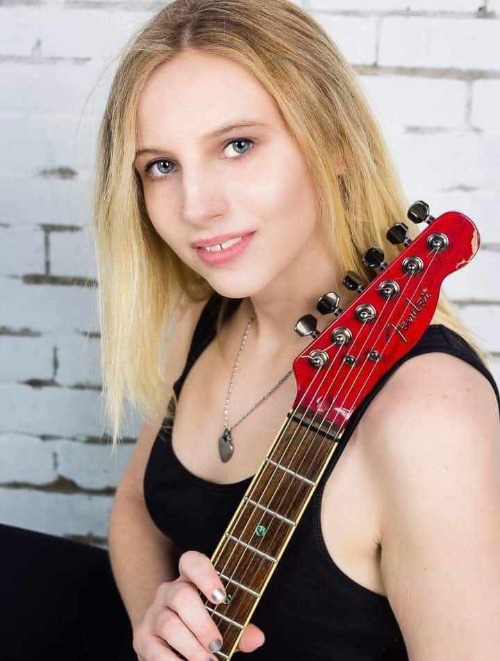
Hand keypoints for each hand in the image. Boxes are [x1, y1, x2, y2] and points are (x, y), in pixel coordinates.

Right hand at [132, 550, 264, 659]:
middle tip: (217, 645)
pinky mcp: (142, 638)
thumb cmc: (201, 626)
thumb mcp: (222, 622)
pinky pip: (156, 651)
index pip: (192, 562)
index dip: (206, 576)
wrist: (164, 637)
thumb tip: (256, 638)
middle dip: (202, 624)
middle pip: (181, 596)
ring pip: (169, 624)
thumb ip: (240, 627)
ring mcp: (153, 614)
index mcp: (189, 579)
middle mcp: (168, 591)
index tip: (221, 598)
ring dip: (191, 647)